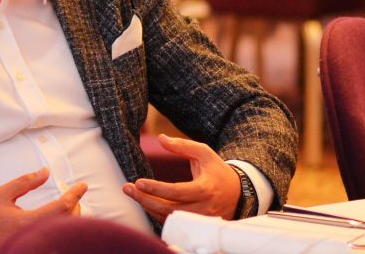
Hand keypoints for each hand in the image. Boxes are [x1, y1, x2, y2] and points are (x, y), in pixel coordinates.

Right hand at [0, 167, 86, 253]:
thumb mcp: (1, 195)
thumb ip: (25, 182)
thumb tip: (45, 172)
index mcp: (29, 221)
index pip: (62, 206)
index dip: (75, 194)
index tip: (82, 185)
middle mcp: (38, 237)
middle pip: (70, 222)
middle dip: (76, 206)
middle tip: (75, 195)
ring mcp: (40, 247)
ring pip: (67, 234)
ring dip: (72, 219)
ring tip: (70, 207)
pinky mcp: (38, 251)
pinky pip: (58, 242)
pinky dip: (63, 231)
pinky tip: (61, 222)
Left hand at [122, 133, 240, 222]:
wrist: (238, 193)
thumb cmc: (217, 170)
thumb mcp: (203, 152)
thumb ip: (182, 146)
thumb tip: (160, 138)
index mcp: (206, 189)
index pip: (178, 192)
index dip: (157, 189)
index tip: (138, 182)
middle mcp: (204, 208)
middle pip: (170, 209)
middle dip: (145, 199)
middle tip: (127, 188)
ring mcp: (200, 220)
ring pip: (169, 218)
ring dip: (148, 206)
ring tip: (132, 193)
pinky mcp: (196, 226)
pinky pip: (173, 222)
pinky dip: (157, 213)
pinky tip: (144, 201)